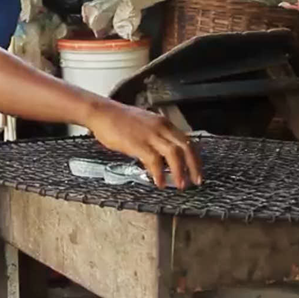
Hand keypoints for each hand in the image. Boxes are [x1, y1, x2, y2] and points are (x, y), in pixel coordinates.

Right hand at [87, 100, 201, 189]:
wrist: (102, 113)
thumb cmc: (118, 119)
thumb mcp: (143, 124)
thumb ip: (155, 137)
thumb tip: (160, 155)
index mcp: (163, 123)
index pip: (186, 140)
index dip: (194, 157)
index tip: (196, 169)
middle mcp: (160, 127)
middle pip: (186, 147)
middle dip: (194, 166)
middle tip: (196, 181)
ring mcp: (150, 135)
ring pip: (174, 154)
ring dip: (180, 171)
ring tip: (181, 184)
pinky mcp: (139, 144)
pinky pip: (155, 161)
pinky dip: (159, 174)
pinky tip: (160, 182)